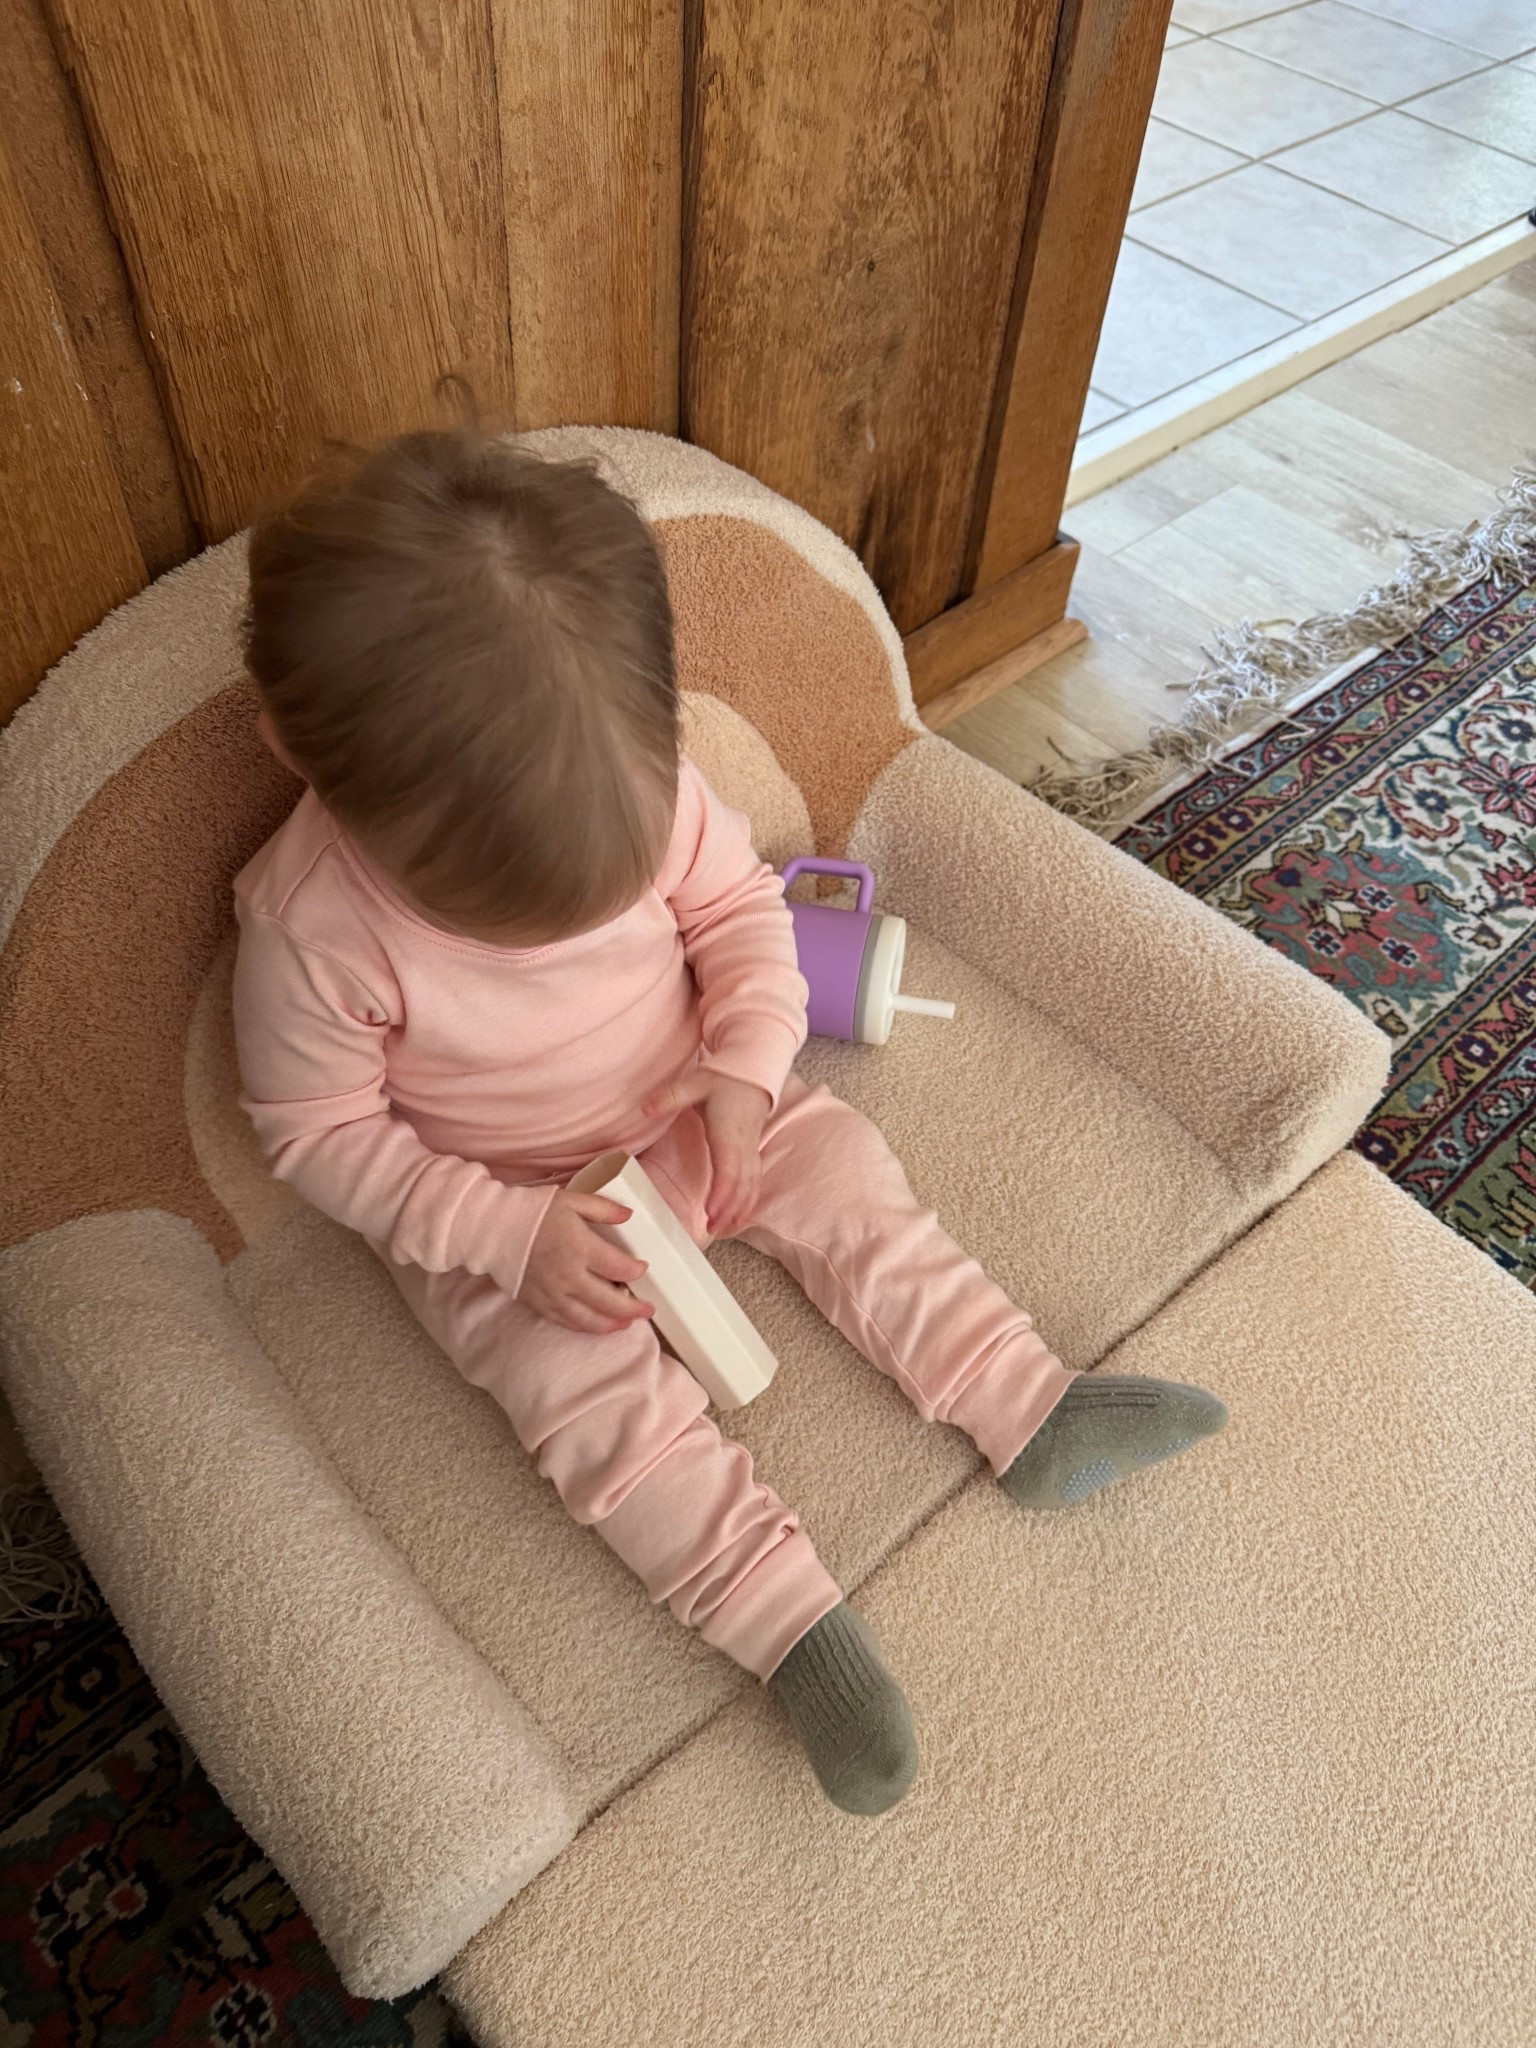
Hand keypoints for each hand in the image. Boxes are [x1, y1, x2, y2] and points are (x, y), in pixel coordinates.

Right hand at [520, 1189, 654, 1334]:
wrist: (492, 1228)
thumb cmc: (532, 1211)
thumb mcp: (571, 1200)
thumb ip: (603, 1208)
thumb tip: (630, 1215)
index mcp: (579, 1247)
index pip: (618, 1267)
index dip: (636, 1271)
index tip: (643, 1268)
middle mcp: (568, 1275)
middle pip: (609, 1301)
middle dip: (633, 1308)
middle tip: (648, 1310)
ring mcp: (553, 1293)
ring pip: (588, 1319)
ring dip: (611, 1324)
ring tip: (627, 1324)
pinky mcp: (538, 1303)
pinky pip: (566, 1322)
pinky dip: (585, 1327)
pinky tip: (596, 1326)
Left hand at [642, 1070, 770, 1237]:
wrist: (753, 1068)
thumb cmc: (725, 1077)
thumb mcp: (695, 1083)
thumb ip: (670, 1097)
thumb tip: (644, 1108)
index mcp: (726, 1131)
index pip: (727, 1169)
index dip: (721, 1193)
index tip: (711, 1212)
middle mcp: (742, 1144)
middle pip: (740, 1184)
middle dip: (728, 1209)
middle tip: (712, 1229)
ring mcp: (750, 1147)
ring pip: (750, 1184)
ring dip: (740, 1207)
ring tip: (726, 1228)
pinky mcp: (753, 1148)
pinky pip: (755, 1178)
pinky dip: (749, 1197)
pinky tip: (741, 1212)